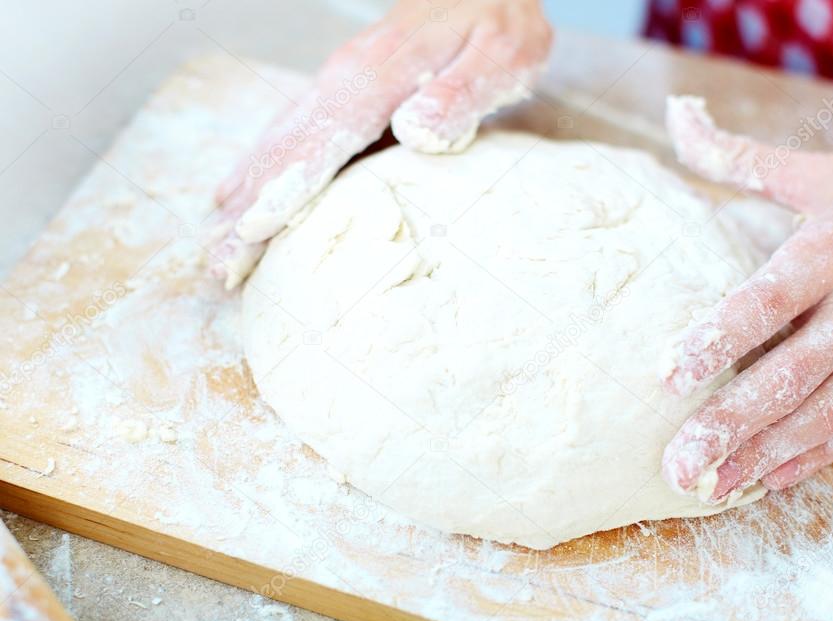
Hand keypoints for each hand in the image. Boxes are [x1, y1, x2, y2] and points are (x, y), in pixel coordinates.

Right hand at [207, 0, 550, 287]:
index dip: (280, 195)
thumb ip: (458, 94)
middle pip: (282, 152)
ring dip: (242, 196)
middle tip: (216, 266)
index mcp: (375, 79)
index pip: (317, 146)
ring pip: (276, 143)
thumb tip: (412, 132)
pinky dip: (257, 167)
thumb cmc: (499, 23)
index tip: (247, 237)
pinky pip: (288, 132)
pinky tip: (238, 191)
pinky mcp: (341, 88)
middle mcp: (342, 80)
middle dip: (245, 211)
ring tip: (213, 244)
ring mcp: (336, 83)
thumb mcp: (499, 55)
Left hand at [660, 96, 832, 499]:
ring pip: (820, 418)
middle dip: (728, 425)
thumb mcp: (822, 174)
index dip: (716, 339)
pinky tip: (767, 480)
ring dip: (761, 456)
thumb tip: (677, 120)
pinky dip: (813, 459)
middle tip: (675, 465)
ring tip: (707, 488)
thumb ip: (740, 159)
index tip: (666, 376)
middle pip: (788, 377)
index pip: (767, 302)